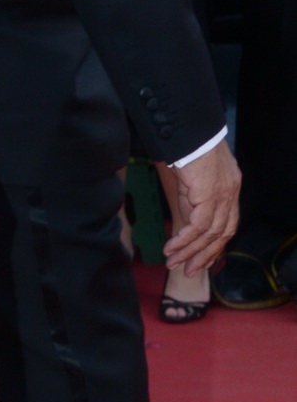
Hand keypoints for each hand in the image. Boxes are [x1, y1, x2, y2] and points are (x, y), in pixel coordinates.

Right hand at [162, 139, 239, 276]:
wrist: (189, 131)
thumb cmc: (187, 146)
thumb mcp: (191, 178)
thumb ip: (191, 200)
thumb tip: (186, 222)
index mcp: (230, 188)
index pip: (227, 225)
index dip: (214, 245)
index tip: (200, 260)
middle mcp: (231, 193)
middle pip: (222, 234)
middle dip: (203, 255)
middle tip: (187, 270)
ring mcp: (223, 194)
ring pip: (209, 233)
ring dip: (189, 250)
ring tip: (172, 262)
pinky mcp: (209, 195)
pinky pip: (197, 225)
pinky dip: (183, 239)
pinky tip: (171, 247)